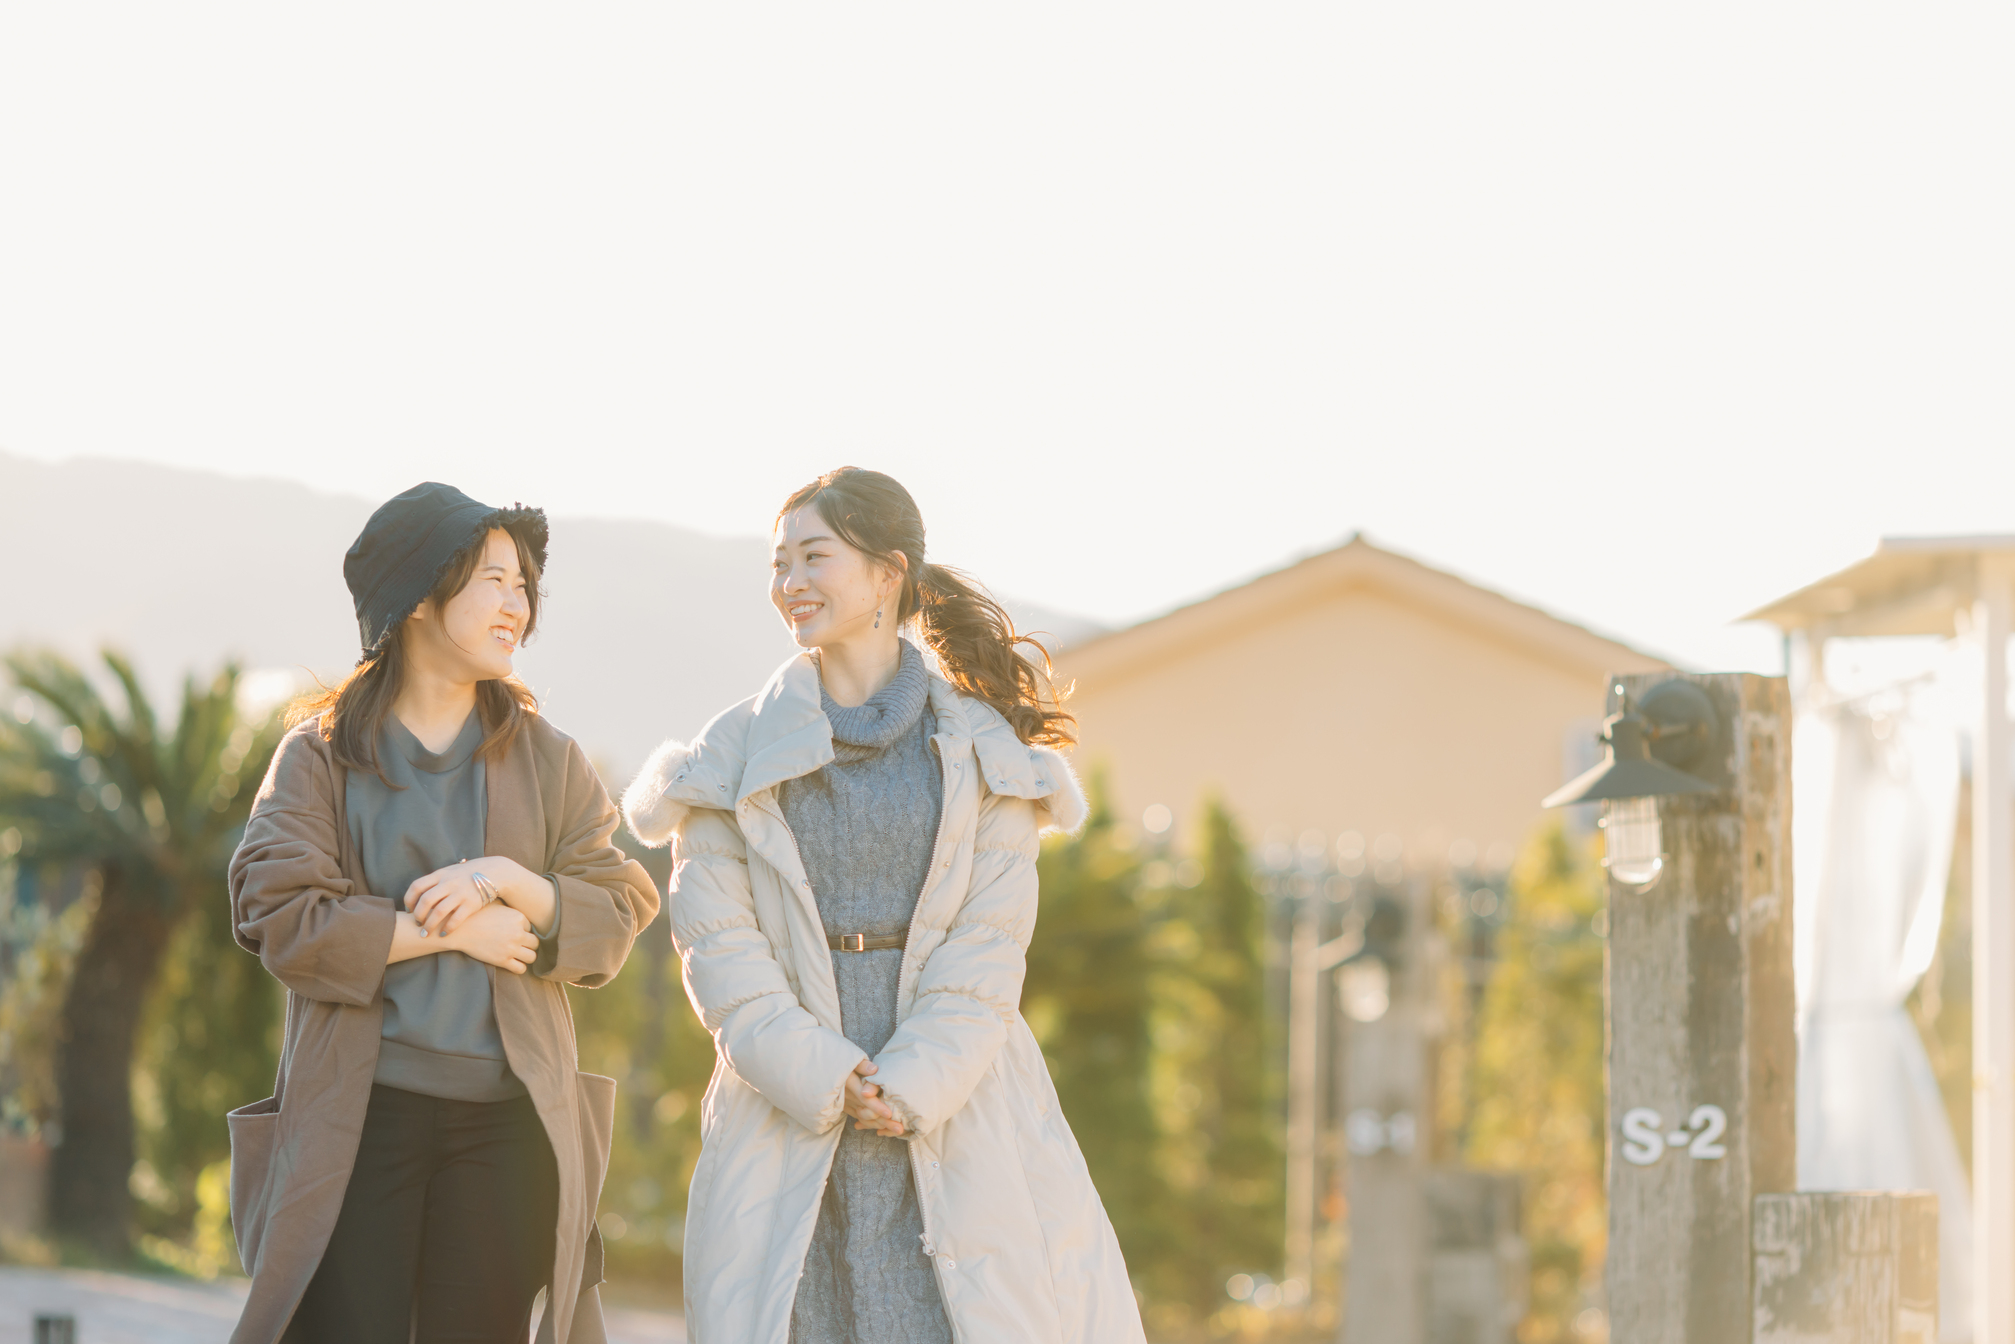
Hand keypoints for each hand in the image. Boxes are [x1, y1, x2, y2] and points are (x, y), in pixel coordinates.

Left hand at [409, 857, 546, 938]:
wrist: (496, 872)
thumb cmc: (469, 874)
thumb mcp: (451, 871)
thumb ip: (436, 880)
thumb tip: (418, 893)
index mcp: (441, 874)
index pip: (417, 886)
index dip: (409, 900)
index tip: (409, 910)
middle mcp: (449, 883)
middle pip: (426, 901)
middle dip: (418, 915)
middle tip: (416, 924)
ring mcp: (460, 893)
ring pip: (438, 912)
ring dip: (429, 925)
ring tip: (425, 934)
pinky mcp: (472, 904)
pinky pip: (456, 919)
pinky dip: (448, 928)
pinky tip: (444, 934)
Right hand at [442, 900, 538, 973]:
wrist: (459, 929)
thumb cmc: (474, 915)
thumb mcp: (495, 905)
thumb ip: (508, 909)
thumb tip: (514, 906)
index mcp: (518, 917)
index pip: (530, 927)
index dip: (522, 930)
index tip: (512, 932)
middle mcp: (518, 933)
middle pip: (535, 942)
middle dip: (527, 944)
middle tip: (518, 945)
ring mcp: (511, 948)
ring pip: (532, 957)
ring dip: (526, 956)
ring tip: (518, 955)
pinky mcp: (503, 960)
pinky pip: (521, 968)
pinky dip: (519, 967)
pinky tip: (512, 963)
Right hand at [843, 1059, 904, 1137]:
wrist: (820, 1071)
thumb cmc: (837, 1061)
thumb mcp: (848, 1059)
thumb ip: (862, 1065)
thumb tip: (874, 1069)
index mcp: (850, 1084)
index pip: (865, 1098)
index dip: (877, 1106)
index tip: (889, 1113)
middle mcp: (848, 1097)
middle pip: (867, 1112)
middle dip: (884, 1121)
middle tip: (900, 1129)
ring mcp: (846, 1104)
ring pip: (864, 1118)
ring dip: (880, 1125)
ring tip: (896, 1131)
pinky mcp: (845, 1107)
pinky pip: (859, 1118)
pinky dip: (871, 1124)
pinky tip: (884, 1129)